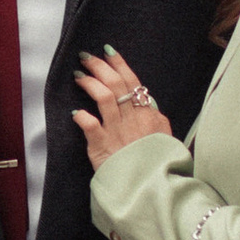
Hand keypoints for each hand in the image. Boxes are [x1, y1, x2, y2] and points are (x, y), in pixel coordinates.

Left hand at [72, 46, 170, 168]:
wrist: (152, 188)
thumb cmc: (157, 163)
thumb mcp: (164, 136)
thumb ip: (155, 118)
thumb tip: (147, 102)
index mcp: (147, 114)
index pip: (132, 81)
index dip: (118, 64)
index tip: (107, 52)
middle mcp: (132, 119)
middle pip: (115, 84)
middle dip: (99, 66)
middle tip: (86, 57)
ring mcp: (117, 132)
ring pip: (104, 98)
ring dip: (89, 83)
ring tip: (78, 75)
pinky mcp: (102, 147)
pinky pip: (90, 126)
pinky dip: (82, 116)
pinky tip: (75, 112)